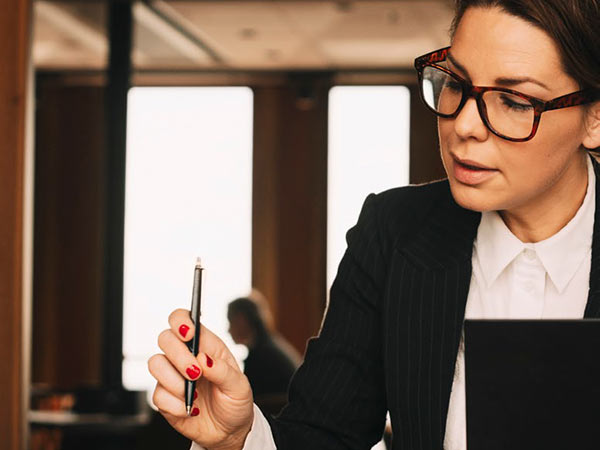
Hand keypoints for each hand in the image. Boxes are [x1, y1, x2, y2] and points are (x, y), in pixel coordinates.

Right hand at [148, 309, 253, 449]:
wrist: (228, 431)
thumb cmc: (235, 402)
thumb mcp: (239, 386)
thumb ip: (222, 370)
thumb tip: (203, 359)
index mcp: (205, 345)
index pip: (183, 319)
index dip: (180, 320)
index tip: (188, 334)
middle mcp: (185, 356)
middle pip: (165, 338)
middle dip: (178, 355)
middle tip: (195, 373)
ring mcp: (172, 375)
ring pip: (155, 363)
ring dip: (174, 381)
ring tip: (193, 394)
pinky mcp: (164, 397)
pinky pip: (157, 394)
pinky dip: (175, 405)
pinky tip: (191, 410)